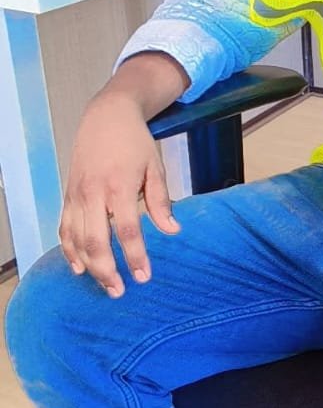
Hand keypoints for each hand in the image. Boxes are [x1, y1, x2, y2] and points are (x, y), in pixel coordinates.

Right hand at [59, 87, 179, 295]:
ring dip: (89, 265)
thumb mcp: (155, 167)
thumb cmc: (135, 142)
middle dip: (107, 270)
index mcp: (120, 186)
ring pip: (76, 239)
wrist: (106, 116)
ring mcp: (77, 195)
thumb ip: (161, 201)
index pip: (127, 230)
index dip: (135, 256)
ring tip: (105, 285)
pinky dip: (69, 249)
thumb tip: (173, 231)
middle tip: (120, 291)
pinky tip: (78, 267)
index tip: (144, 277)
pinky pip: (64, 228)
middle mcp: (94, 193)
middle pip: (96, 240)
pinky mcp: (68, 195)